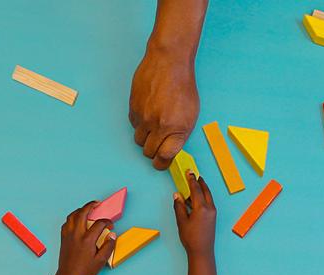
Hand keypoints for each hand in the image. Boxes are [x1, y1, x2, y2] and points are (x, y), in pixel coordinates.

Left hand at [43, 202, 115, 274]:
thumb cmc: (85, 270)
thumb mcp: (101, 260)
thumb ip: (108, 246)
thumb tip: (112, 235)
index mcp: (87, 239)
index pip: (99, 224)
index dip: (107, 222)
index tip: (111, 226)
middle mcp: (76, 234)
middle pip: (82, 213)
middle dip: (90, 205)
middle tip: (97, 203)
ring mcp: (68, 235)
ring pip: (72, 216)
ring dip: (80, 210)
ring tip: (87, 209)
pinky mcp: (63, 238)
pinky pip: (66, 222)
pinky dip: (72, 218)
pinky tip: (76, 220)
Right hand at [129, 48, 199, 169]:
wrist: (168, 62)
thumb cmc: (183, 86)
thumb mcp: (191, 114)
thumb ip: (180, 134)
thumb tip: (170, 149)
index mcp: (177, 129)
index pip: (165, 158)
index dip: (162, 163)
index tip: (161, 163)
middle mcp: (159, 126)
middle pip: (149, 152)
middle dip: (154, 151)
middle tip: (158, 143)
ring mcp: (144, 117)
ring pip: (138, 141)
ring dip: (145, 137)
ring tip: (153, 125)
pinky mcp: (132, 108)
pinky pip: (133, 126)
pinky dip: (139, 124)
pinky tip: (148, 112)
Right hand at [173, 171, 215, 256]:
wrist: (202, 251)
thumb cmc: (191, 238)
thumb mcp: (182, 221)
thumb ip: (179, 207)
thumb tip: (177, 195)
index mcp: (202, 208)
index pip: (196, 189)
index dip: (191, 180)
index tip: (189, 172)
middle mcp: (210, 208)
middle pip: (205, 190)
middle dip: (200, 182)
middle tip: (194, 175)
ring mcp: (213, 212)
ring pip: (207, 196)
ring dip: (201, 189)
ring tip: (194, 184)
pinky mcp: (212, 217)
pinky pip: (208, 202)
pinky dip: (202, 197)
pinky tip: (194, 199)